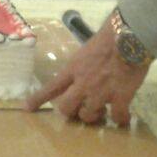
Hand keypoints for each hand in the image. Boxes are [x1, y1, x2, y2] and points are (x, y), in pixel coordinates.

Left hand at [26, 15, 150, 126]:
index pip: (51, 87)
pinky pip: (117, 117)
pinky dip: (120, 119)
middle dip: (71, 112)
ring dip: (95, 116)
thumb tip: (85, 71)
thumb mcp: (86, 50)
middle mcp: (83, 83)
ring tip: (103, 112)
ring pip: (89, 116)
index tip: (27, 108)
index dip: (38, 99)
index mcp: (73, 69)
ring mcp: (100, 93)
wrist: (129, 37)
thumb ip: (82, 65)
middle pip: (66, 108)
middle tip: (80, 111)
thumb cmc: (109, 38)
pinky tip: (123, 117)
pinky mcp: (120, 98)